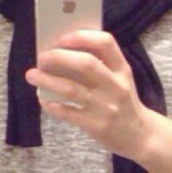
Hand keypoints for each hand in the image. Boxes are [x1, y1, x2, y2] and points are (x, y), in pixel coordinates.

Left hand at [25, 30, 153, 160]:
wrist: (140, 135)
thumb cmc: (124, 102)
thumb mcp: (121, 79)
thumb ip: (101, 65)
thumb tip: (63, 51)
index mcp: (122, 70)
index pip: (106, 43)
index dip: (82, 37)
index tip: (62, 37)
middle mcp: (116, 86)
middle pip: (86, 64)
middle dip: (59, 57)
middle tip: (41, 57)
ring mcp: (106, 107)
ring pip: (71, 89)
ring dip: (47, 80)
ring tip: (31, 75)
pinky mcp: (96, 126)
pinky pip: (68, 113)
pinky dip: (53, 105)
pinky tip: (43, 99)